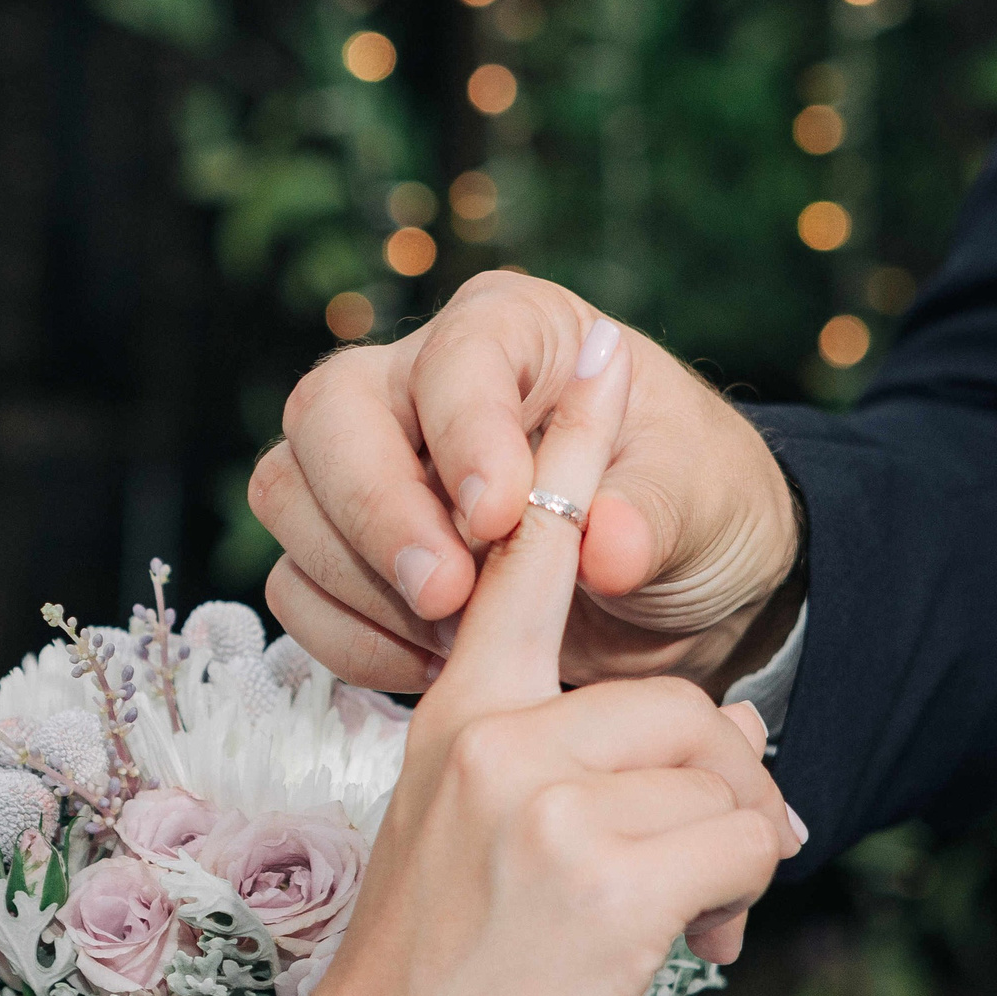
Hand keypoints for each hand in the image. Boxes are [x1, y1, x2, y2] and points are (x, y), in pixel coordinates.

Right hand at [249, 271, 800, 694]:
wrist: (676, 590)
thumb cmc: (692, 508)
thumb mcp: (705, 502)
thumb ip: (655, 516)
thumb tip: (606, 549)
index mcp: (514, 332)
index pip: (455, 357)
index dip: (464, 434)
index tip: (499, 517)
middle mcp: (417, 383)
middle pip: (329, 415)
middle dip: (378, 513)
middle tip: (448, 595)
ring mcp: (366, 464)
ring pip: (291, 497)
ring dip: (361, 581)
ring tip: (458, 636)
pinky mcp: (345, 550)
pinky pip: (296, 585)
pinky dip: (352, 636)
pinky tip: (436, 663)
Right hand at [289, 319, 802, 995]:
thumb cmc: (428, 982)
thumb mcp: (464, 841)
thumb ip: (553, 767)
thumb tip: (714, 752)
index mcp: (455, 714)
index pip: (519, 556)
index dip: (564, 447)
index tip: (598, 345)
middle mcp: (490, 735)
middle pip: (682, 706)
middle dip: (715, 792)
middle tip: (687, 875)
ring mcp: (542, 800)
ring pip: (722, 774)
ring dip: (730, 850)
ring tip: (680, 920)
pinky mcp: (604, 877)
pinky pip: (743, 844)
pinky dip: (743, 895)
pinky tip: (694, 942)